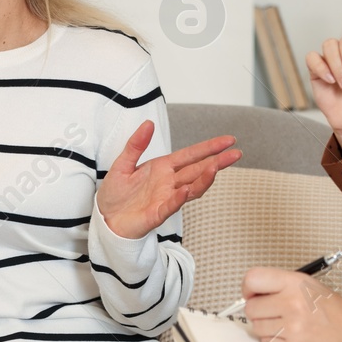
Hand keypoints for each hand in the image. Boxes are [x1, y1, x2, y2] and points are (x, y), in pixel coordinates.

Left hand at [96, 122, 241, 239]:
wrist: (105, 218)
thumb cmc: (116, 194)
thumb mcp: (122, 164)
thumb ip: (136, 144)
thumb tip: (148, 123)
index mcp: (163, 168)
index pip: (191, 155)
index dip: (209, 147)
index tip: (228, 140)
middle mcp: (169, 182)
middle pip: (198, 170)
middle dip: (218, 161)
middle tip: (236, 153)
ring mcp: (165, 198)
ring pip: (191, 187)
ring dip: (204, 178)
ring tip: (216, 167)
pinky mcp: (157, 214)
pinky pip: (170, 205)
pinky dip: (179, 198)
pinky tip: (186, 190)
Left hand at [238, 266, 341, 341]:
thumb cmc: (331, 309)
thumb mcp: (307, 284)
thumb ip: (279, 284)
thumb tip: (251, 291)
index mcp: (295, 283)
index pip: (252, 279)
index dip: (248, 288)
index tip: (251, 293)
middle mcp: (292, 303)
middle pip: (250, 307)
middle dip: (258, 310)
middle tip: (274, 311)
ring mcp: (292, 327)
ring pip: (256, 326)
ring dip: (266, 326)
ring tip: (285, 323)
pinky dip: (273, 339)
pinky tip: (289, 334)